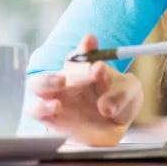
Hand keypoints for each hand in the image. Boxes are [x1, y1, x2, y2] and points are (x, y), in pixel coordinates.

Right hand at [28, 34, 143, 146]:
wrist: (117, 123)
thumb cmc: (120, 99)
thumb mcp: (129, 91)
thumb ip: (121, 95)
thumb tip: (105, 107)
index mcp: (85, 67)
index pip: (81, 53)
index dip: (85, 47)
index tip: (91, 41)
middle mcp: (67, 80)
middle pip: (54, 71)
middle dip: (62, 71)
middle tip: (74, 76)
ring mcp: (57, 99)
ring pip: (37, 86)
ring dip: (46, 83)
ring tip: (60, 87)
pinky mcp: (53, 119)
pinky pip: (38, 112)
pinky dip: (43, 108)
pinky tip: (56, 106)